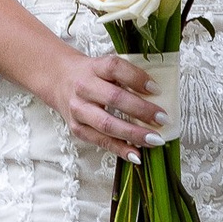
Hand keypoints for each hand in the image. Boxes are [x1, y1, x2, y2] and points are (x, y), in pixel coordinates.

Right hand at [44, 45, 163, 160]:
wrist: (59, 80)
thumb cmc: (92, 74)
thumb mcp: (105, 66)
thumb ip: (128, 76)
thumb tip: (160, 96)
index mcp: (94, 67)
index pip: (116, 68)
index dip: (137, 78)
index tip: (157, 89)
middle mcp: (84, 87)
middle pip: (114, 98)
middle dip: (141, 110)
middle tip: (162, 119)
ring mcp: (78, 110)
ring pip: (107, 124)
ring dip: (133, 134)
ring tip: (155, 140)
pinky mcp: (77, 128)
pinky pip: (100, 141)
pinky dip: (120, 149)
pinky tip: (136, 155)